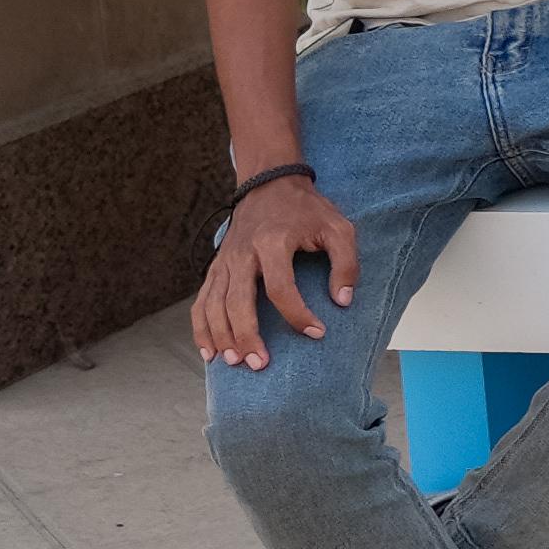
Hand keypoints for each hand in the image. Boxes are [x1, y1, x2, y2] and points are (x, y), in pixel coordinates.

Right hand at [195, 170, 356, 365]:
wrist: (270, 184)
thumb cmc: (307, 210)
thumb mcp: (338, 227)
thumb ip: (346, 263)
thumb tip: (343, 301)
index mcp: (273, 242)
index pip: (280, 287)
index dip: (298, 314)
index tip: (317, 332)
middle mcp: (242, 253)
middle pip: (237, 302)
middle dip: (247, 336)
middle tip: (260, 364)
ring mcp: (224, 261)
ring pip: (214, 305)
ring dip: (222, 337)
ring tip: (236, 363)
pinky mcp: (216, 268)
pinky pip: (201, 302)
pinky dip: (201, 328)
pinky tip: (209, 352)